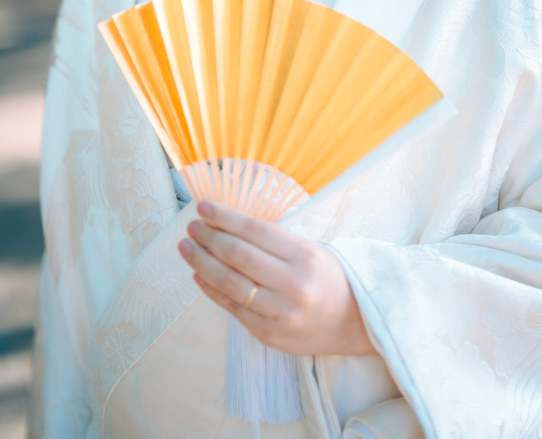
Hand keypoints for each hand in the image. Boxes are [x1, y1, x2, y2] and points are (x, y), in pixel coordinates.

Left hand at [178, 200, 374, 357]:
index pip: (255, 230)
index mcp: (305, 255)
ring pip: (230, 283)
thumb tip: (229, 224)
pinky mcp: (269, 334)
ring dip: (202, 262)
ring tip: (186, 247)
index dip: (225, 217)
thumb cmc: (329, 277)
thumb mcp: (311, 249)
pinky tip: (198, 274)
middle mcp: (292, 284)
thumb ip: (274, 241)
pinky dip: (211, 290)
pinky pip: (232, 308)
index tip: (204, 206)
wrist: (354, 322)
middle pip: (238, 255)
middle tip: (192, 226)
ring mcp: (280, 313)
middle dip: (209, 237)